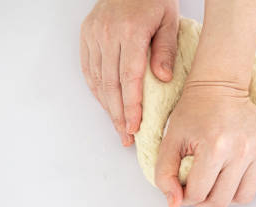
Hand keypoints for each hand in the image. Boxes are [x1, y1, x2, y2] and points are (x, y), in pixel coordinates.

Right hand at [80, 0, 178, 145]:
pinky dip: (97, 90)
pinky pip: (89, 68)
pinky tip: (106, 105)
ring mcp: (94, 34)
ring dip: (107, 106)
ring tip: (118, 127)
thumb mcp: (169, 20)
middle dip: (119, 114)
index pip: (129, 77)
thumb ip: (166, 50)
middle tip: (126, 136)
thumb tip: (163, 79)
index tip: (134, 126)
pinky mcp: (86, 34)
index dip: (131, 106)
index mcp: (130, 31)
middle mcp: (107, 33)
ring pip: (97, 79)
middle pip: (111, 84)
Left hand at [155, 83, 255, 206]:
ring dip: (228, 197)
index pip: (198, 194)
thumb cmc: (194, 111)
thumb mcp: (170, 141)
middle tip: (200, 191)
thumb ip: (165, 175)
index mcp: (214, 147)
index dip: (187, 198)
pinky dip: (249, 186)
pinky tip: (236, 176)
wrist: (220, 86)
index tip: (184, 189)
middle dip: (206, 202)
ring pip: (245, 197)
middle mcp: (240, 150)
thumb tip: (174, 204)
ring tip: (218, 185)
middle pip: (222, 201)